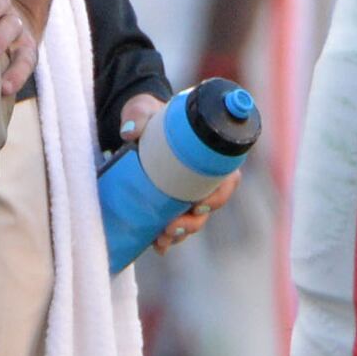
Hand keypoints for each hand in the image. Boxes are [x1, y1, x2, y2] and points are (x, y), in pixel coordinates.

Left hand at [118, 91, 233, 250]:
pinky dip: (167, 238)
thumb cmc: (149, 112)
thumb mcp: (143, 109)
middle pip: (209, 206)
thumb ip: (138, 115)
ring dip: (181, 233)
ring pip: (193, 220)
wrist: (136, 121)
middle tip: (173, 227)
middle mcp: (201, 176)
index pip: (226, 179)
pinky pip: (175, 223)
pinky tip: (156, 245)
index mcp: (206, 153)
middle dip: (193, 223)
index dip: (218, 196)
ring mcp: (186, 190)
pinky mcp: (170, 200)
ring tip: (162, 239)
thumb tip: (130, 131)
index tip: (199, 206)